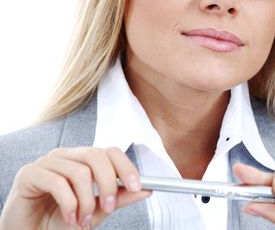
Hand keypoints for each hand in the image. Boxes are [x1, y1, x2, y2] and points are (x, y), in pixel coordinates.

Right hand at [0, 147, 150, 229]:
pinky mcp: (30, 173)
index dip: (126, 167)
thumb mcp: (96, 210)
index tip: (139, 186)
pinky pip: (57, 183)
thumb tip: (146, 189)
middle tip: (109, 208)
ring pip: (79, 172)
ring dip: (87, 201)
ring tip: (84, 220)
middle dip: (108, 184)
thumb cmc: (59, 220)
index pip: (109, 151)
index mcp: (82, 159)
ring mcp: (47, 162)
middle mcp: (66, 155)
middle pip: (97, 156)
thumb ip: (119, 198)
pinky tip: (70, 217)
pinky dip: (69, 204)